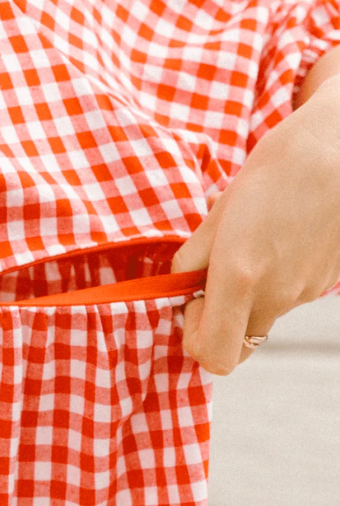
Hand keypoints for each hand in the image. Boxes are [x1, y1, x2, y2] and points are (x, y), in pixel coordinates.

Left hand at [171, 76, 339, 374]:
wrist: (338, 148)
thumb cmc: (272, 174)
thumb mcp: (217, 215)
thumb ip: (191, 262)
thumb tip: (181, 291)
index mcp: (239, 278)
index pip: (213, 357)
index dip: (194, 339)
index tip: (192, 301)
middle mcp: (275, 295)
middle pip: (237, 347)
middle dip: (216, 326)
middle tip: (211, 286)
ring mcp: (304, 293)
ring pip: (261, 320)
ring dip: (245, 299)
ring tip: (251, 247)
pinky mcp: (324, 284)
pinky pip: (286, 298)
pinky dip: (273, 283)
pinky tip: (277, 242)